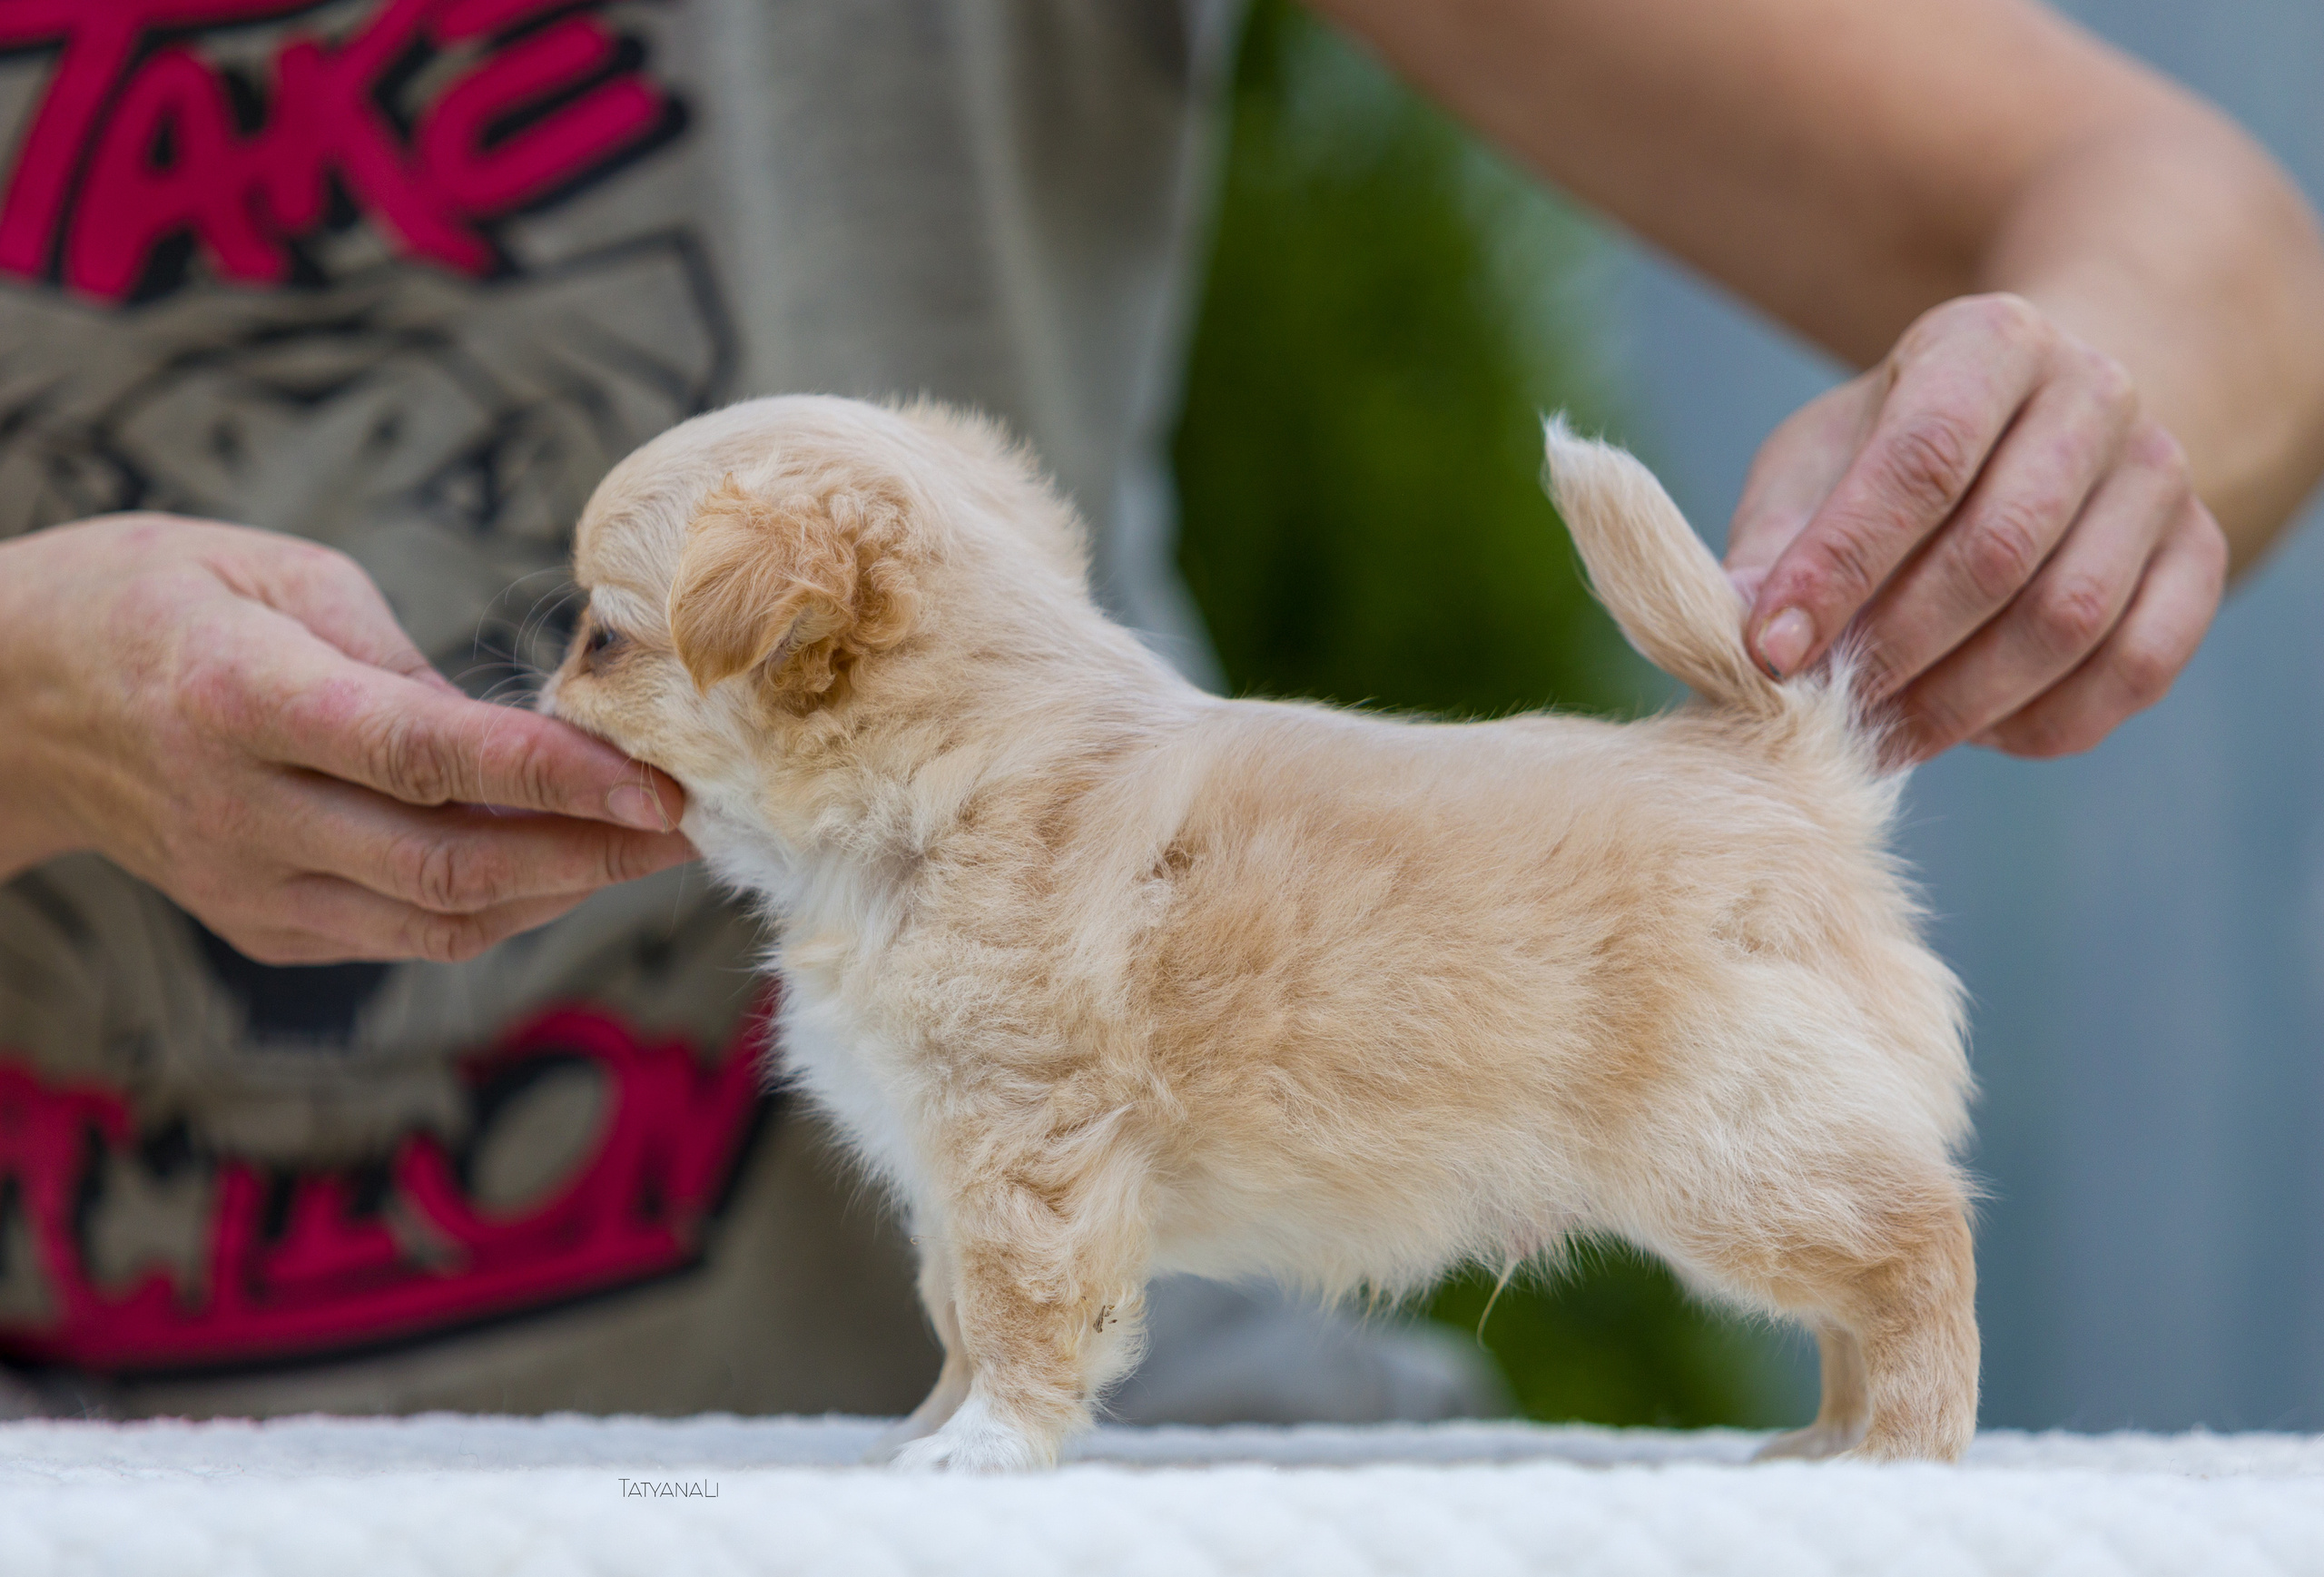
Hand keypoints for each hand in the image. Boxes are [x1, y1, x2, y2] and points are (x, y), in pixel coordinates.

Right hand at [0, 515, 691, 963]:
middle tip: (689, 828)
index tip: (656, 783)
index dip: (555, 777)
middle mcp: (243, 808)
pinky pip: (404, 936)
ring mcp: (247, 885)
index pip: (425, 755)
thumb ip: (399, 658)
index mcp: (242, 696)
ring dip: (559, 893)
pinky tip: (558, 866)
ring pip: (439, 921)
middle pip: (448, 862)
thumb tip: (522, 734)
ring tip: (646, 849)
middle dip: (591, 855)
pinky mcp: (260, 928)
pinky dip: (495, 909)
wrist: (13, 700)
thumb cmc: (158, 600)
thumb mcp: (277, 572)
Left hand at [1725, 293, 2228, 761]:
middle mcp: (2095, 393)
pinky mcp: (2201, 556)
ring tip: (1880, 735)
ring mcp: (2160, 475)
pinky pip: (2134, 669)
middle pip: (1998, 550)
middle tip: (1823, 711)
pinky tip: (1973, 732)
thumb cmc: (1894, 449)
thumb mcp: (1818, 461)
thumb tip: (1740, 634)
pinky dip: (2043, 723)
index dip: (1838, 568)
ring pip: (2069, 620)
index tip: (1769, 653)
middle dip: (1895, 650)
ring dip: (1961, 701)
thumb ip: (1777, 540)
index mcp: (1988, 344)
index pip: (1918, 462)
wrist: (2035, 427)